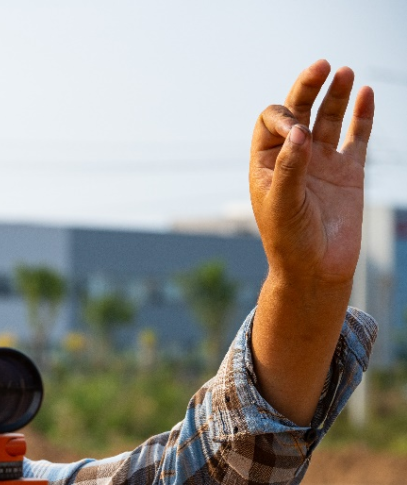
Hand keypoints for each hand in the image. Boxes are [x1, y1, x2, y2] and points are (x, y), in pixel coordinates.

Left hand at [249, 60, 374, 289]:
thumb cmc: (288, 241)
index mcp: (267, 163)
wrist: (315, 269)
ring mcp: (322, 163)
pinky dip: (361, 115)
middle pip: (299, 110)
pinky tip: (365, 94)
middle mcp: (294, 158)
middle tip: (321, 66)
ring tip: (345, 72)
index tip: (296, 130)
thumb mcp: (282, 204)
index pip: (271, 123)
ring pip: (329, 119)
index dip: (283, 116)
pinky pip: (356, 136)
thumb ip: (289, 168)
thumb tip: (298, 132)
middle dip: (307, 88)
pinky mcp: (349, 172)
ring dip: (335, 95)